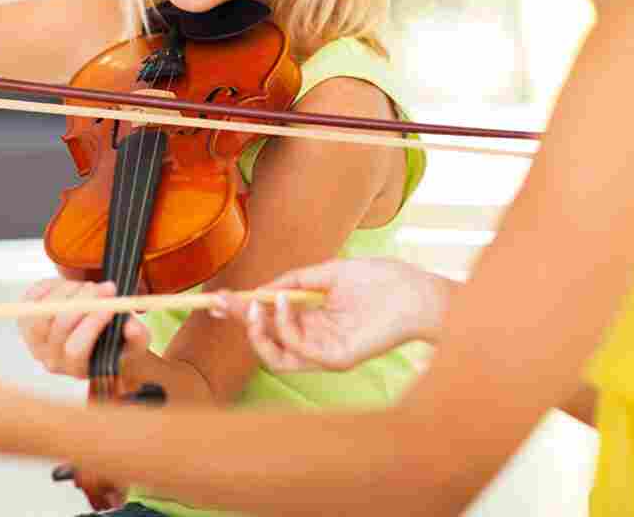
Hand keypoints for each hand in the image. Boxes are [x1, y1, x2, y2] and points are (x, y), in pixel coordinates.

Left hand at [18, 278, 150, 379]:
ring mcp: (33, 341)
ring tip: (89, 286)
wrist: (95, 339)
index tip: (112, 301)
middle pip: (59, 326)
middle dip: (84, 300)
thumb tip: (131, 327)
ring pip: (43, 310)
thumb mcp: (135, 342)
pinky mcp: (24, 320)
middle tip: (104, 285)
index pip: (76, 348)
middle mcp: (51, 359)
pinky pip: (31, 297)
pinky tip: (70, 286)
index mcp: (77, 369)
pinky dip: (51, 286)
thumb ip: (137, 336)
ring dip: (68, 291)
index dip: (93, 322)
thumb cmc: (117, 342)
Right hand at [216, 258, 452, 371]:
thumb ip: (293, 281)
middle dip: (239, 322)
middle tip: (220, 303)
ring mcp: (325, 352)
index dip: (240, 313)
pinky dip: (285, 326)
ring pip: (275, 355)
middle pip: (265, 341)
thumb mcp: (327, 272)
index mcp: (311, 319)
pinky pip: (299, 350)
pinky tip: (285, 300)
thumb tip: (259, 289)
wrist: (418, 291)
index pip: (268, 322)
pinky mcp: (337, 359)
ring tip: (252, 304)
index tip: (215, 299)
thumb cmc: (381, 280)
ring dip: (257, 330)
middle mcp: (314, 340)